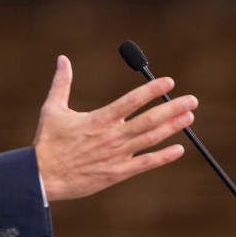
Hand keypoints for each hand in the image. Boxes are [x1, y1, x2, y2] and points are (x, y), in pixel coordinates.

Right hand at [33, 55, 197, 201]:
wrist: (43, 177)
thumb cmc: (47, 142)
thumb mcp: (52, 108)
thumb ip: (62, 83)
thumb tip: (62, 59)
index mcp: (99, 119)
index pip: (132, 100)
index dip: (152, 90)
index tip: (169, 82)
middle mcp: (112, 136)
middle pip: (149, 119)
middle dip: (173, 109)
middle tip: (192, 100)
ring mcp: (117, 155)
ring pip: (151, 139)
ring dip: (172, 128)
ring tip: (189, 118)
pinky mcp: (117, 173)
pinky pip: (145, 164)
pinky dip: (163, 157)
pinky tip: (178, 150)